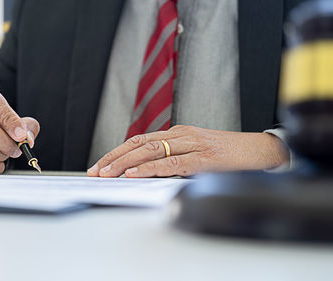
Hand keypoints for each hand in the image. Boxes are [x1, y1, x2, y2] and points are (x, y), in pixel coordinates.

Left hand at [87, 125, 289, 177]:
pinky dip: (150, 168)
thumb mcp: (196, 153)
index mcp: (177, 133)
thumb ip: (174, 160)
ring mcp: (192, 144)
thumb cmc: (229, 155)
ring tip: (107, 173)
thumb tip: (148, 174)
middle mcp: (181, 135)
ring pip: (150, 150)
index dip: (117, 152)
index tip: (99, 165)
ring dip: (125, 163)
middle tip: (95, 171)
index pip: (139, 140)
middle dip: (113, 158)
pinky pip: (172, 162)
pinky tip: (135, 173)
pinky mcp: (203, 157)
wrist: (261, 151)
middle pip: (138, 143)